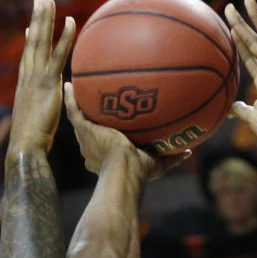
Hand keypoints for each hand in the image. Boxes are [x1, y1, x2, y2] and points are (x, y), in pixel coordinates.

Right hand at [8, 0, 75, 154]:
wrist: (25, 146)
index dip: (30, 39)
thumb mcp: (35, 122)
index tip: (31, 25)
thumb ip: (40, 110)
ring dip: (45, 18)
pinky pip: (58, 55)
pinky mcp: (47, 83)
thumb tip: (45, 109)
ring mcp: (36, 78)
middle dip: (36, 19)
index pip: (27, 57)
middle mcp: (28, 77)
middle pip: (32, 41)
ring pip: (41, 42)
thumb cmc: (30, 142)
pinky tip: (71, 21)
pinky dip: (65, 37)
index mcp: (24, 85)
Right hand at [62, 82, 188, 180]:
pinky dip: (70, 98)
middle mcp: (92, 150)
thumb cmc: (140, 172)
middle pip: (90, 134)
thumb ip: (172, 157)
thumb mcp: (158, 164)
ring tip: (74, 91)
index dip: (106, 140)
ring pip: (80, 121)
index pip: (105, 147)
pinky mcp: (84, 130)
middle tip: (94, 111)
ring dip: (77, 106)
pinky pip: (74, 111)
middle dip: (92, 124)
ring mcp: (86, 140)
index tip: (112, 133)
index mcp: (106, 159)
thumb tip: (187, 151)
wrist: (125, 170)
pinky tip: (69, 84)